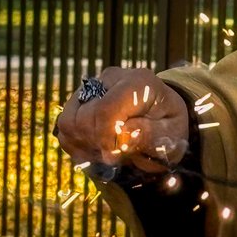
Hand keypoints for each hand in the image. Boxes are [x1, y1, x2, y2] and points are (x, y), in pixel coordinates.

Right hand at [53, 68, 189, 173]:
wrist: (162, 115)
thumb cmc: (169, 126)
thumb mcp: (171, 135)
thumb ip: (150, 135)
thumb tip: (121, 137)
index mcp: (138, 83)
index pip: (105, 110)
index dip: (104, 139)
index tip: (113, 157)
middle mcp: (111, 79)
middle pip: (82, 117)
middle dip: (96, 145)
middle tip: (115, 157)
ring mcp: (92, 87)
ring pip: (68, 122)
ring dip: (84, 145)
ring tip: (105, 154)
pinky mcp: (80, 100)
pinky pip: (64, 127)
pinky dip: (76, 144)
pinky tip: (95, 151)